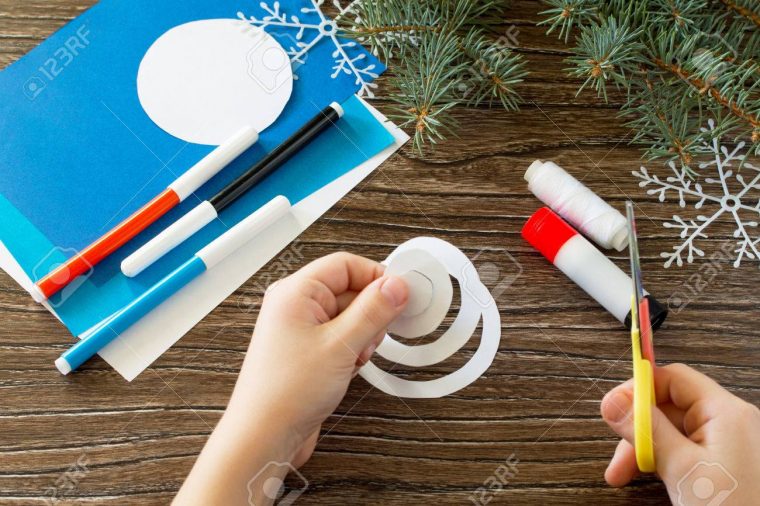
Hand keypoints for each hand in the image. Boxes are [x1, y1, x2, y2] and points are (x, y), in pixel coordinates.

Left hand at [175, 253, 407, 504]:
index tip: (400, 294)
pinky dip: (352, 351)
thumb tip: (395, 285)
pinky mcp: (308, 352)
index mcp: (295, 292)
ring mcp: (301, 330)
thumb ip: (373, 310)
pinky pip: (341, 338)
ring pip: (349, 317)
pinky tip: (347, 369)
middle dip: (369, 313)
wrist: (264, 437)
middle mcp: (295, 306)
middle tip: (374, 335)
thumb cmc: (284, 393)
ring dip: (362, 336)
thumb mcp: (341, 345)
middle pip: (349, 290)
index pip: (345, 264)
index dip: (376, 276)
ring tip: (353, 358)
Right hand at [601, 363, 759, 503]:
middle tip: (616, 458)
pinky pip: (686, 449)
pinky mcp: (726, 464)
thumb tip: (614, 398)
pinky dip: (663, 460)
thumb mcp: (681, 468)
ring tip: (624, 476)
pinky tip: (650, 477)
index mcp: (726, 412)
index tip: (612, 411)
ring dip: (645, 449)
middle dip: (637, 429)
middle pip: (668, 405)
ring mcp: (730, 443)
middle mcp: (730, 421)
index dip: (639, 390)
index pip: (672, 378)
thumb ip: (646, 429)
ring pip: (673, 430)